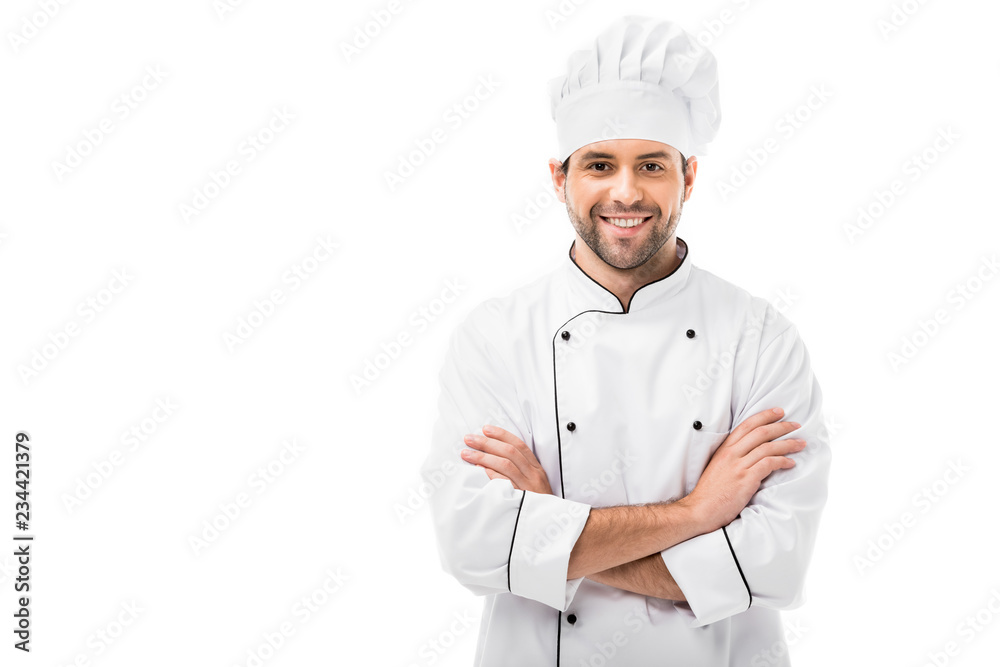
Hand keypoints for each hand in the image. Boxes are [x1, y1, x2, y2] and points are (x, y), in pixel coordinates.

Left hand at [460, 425, 552, 494]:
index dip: (501, 435)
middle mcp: (533, 475)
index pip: (518, 445)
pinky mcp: (521, 499)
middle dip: (487, 443)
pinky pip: (503, 483)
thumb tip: (492, 455)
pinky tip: (478, 470)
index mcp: (536, 468)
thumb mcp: (533, 482)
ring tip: (467, 454)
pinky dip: (490, 474)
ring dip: (483, 457)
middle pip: (509, 452)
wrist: (548, 523)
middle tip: (470, 439)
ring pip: (505, 465)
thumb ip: (518, 469)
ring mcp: (527, 487)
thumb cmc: (537, 502)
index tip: (485, 429)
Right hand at [681, 407, 805, 532]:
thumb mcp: (718, 467)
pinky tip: (791, 463)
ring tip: (800, 444)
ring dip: (788, 444)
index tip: (779, 412)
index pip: (746, 425)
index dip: (764, 416)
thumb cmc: (710, 492)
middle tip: (796, 425)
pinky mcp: (745, 479)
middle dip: (781, 426)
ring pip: (768, 447)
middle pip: (760, 432)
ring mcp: (738, 466)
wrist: (700, 509)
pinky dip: (782, 461)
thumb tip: (753, 453)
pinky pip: (769, 464)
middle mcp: (731, 454)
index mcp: (724, 449)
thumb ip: (733, 458)